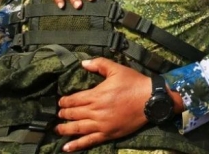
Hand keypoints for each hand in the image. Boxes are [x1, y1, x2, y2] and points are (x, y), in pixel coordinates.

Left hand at [56, 58, 182, 151]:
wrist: (151, 100)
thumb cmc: (134, 83)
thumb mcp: (117, 69)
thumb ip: (99, 64)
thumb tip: (83, 63)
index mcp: (97, 94)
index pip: (74, 99)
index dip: (65, 101)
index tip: (60, 101)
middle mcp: (96, 111)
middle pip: (73, 114)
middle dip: (64, 114)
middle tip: (58, 114)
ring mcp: (101, 124)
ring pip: (77, 128)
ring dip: (65, 129)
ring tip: (57, 129)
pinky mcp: (108, 134)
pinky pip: (89, 141)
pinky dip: (76, 145)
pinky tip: (67, 148)